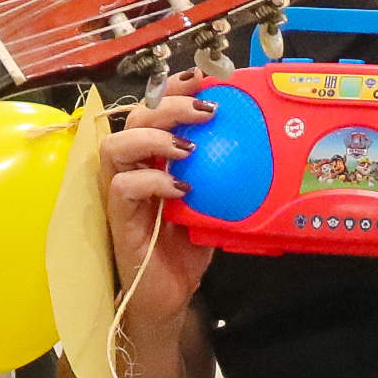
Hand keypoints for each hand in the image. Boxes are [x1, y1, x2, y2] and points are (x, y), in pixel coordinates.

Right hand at [99, 72, 219, 326]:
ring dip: (154, 137)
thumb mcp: (211, 202)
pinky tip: (182, 188)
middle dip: (170, 104)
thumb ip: (221, 174)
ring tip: (190, 146)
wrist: (168, 298)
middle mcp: (130, 168)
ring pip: (117, 145)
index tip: (203, 79)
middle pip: (135, 117)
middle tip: (207, 112)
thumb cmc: (185, 248)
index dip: (174, 88)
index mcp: (151, 157)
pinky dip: (153, 180)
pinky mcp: (118, 220)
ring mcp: (120, 193)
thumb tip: (261, 144)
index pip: (153, 108)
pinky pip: (123, 187)